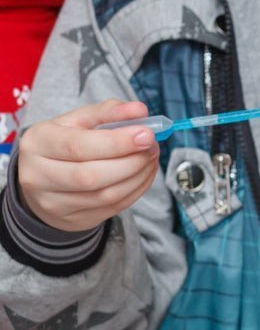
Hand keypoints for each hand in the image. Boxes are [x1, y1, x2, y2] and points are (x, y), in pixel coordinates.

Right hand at [16, 100, 158, 231]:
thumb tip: (140, 110)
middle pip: (92, 175)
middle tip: (152, 147)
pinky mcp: (73, 219)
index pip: (78, 146)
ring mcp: (53, 202)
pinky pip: (114, 207)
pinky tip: (144, 174)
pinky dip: (137, 189)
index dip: (117, 142)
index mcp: (38, 143)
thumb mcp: (78, 121)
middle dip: (132, 161)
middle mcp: (38, 175)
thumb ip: (108, 112)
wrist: (43, 180)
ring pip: (107, 195)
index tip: (147, 134)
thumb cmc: (64, 144)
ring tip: (150, 158)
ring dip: (139, 176)